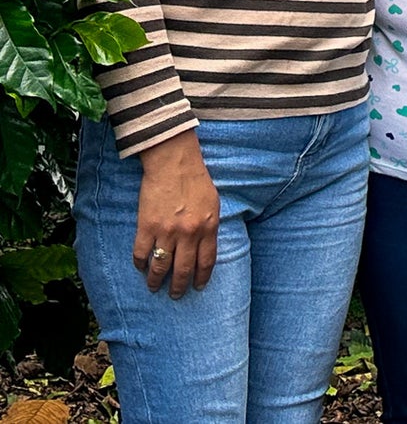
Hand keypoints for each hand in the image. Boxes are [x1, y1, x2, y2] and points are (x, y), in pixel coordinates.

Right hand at [134, 131, 219, 298]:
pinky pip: (141, 254)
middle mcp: (189, 233)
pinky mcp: (146, 227)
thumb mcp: (213, 204)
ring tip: (154, 287)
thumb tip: (204, 248)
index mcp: (209, 227)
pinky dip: (140, 264)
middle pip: (183, 269)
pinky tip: (140, 268)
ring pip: (160, 267)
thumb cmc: (196, 181)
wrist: (173, 164)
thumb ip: (210, 227)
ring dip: (156, 281)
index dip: (201, 278)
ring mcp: (167, 232)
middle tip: (175, 295)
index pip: (206, 261)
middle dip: (179, 287)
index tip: (197, 287)